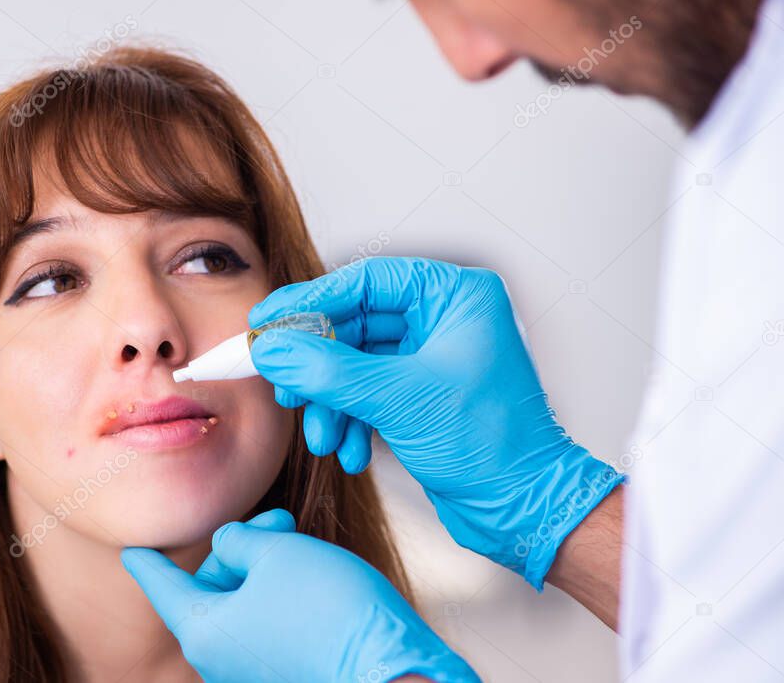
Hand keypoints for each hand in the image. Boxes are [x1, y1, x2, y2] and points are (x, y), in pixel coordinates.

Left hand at [122, 509, 479, 682]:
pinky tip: (311, 575)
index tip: (133, 549)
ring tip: (300, 541)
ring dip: (264, 567)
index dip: (148, 561)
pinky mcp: (287, 674)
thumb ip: (239, 541)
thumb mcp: (277, 552)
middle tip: (278, 517)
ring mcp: (254, 672)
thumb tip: (229, 546)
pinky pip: (268, 626)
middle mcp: (221, 660)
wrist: (393, 669)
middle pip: (211, 590)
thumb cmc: (329, 609)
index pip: (164, 586)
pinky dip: (279, 595)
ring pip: (243, 605)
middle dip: (239, 548)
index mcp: (204, 631)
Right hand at [247, 256, 623, 588]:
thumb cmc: (492, 445)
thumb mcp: (398, 400)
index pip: (365, 281)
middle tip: (283, 387)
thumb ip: (327, 371)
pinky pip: (367, 393)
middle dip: (317, 365)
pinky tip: (350, 452)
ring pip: (354, 363)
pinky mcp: (420, 395)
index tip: (265, 320)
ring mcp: (432, 357)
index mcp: (455, 296)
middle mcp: (444, 319)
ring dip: (330, 402)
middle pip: (354, 323)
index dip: (309, 301)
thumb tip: (271, 349)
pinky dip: (350, 420)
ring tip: (322, 437)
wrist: (524, 509)